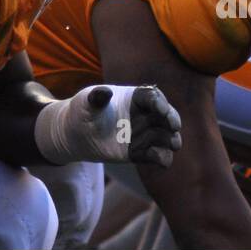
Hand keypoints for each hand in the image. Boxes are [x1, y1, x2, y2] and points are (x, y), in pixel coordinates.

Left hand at [33, 84, 181, 165]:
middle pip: (167, 115)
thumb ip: (96, 98)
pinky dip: (162, 157)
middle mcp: (144, 114)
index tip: (161, 109)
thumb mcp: (86, 103)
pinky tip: (154, 157)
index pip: (153, 96)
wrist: (77, 135)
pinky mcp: (141, 152)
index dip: (159, 102)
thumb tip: (105, 92)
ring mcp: (145, 133)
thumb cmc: (83, 112)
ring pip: (167, 136)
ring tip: (171, 144)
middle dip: (173, 119)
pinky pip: (159, 156)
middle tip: (173, 126)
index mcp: (134, 97)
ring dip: (171, 140)